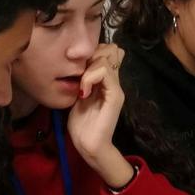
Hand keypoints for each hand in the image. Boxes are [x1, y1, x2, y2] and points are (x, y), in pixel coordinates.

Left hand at [65, 43, 130, 185]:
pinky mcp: (115, 96)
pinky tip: (83, 92)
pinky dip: (90, 78)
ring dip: (88, 69)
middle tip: (80, 75)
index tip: (78, 67)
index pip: (108, 50)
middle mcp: (114, 81)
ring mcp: (116, 88)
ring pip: (106, 58)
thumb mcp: (78, 95)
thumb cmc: (81, 124)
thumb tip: (78, 65)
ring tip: (81, 87)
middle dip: (91, 56)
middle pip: (110, 49)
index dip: (93, 51)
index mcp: (106, 80)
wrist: (88, 144)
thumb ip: (83, 80)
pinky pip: (105, 73)